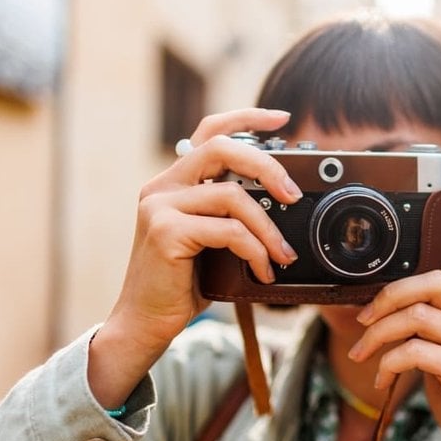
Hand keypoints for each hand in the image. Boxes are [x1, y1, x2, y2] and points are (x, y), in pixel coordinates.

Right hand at [89, 108, 300, 407]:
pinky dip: (256, 251)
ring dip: (269, 228)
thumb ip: (231, 214)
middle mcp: (162, 186)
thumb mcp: (211, 240)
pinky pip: (229, 230)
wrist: (145, 322)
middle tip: (294, 194)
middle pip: (222, 149)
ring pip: (233, 196)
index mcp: (175, 182)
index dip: (246, 118)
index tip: (281, 118)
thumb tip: (283, 203)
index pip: (210, 132)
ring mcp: (160, 206)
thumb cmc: (183, 283)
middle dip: (267, 167)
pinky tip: (264, 271)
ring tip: (283, 255)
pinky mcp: (166, 231)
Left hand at [350, 193, 440, 440]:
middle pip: (434, 282)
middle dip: (389, 294)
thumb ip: (430, 332)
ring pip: (417, 316)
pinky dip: (388, 362)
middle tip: (363, 318)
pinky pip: (415, 351)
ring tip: (361, 355)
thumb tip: (390, 316)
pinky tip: (382, 378)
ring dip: (377, 334)